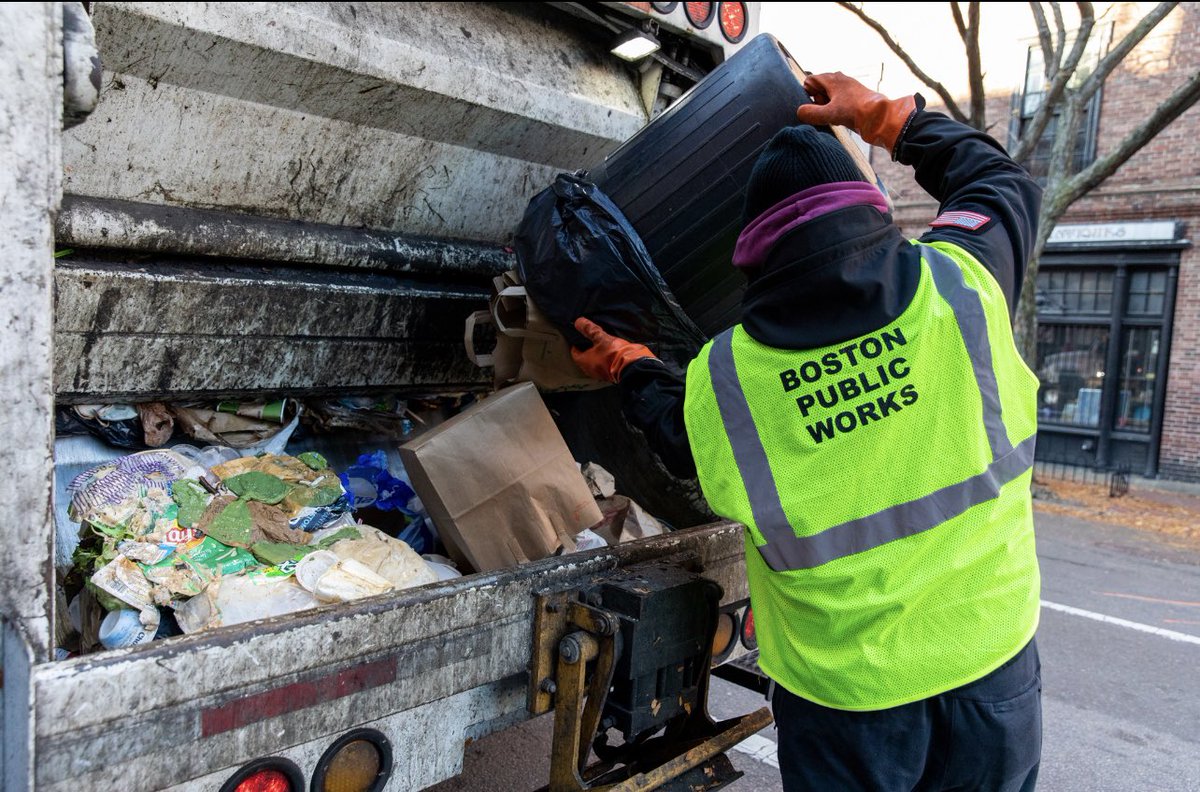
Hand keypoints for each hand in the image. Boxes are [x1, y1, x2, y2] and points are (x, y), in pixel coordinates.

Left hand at [570, 318, 655, 382]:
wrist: (633, 366)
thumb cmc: (615, 354)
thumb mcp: (602, 338)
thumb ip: (590, 329)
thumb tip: (578, 322)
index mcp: (584, 362)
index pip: (574, 353)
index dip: (576, 345)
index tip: (579, 338)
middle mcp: (591, 370)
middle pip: (584, 358)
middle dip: (587, 350)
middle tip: (590, 340)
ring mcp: (601, 373)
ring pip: (595, 362)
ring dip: (597, 355)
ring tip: (601, 345)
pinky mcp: (611, 373)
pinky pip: (604, 365)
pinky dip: (605, 359)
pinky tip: (611, 352)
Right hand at [795, 72, 916, 154]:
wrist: (879, 117)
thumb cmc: (855, 111)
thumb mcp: (829, 114)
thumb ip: (811, 113)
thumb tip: (800, 112)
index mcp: (833, 78)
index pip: (810, 80)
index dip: (808, 94)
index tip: (813, 105)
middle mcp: (840, 80)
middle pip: (819, 88)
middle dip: (817, 100)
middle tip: (824, 112)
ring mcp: (849, 88)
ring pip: (829, 95)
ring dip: (826, 106)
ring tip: (833, 116)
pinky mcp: (855, 98)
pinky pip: (838, 101)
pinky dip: (836, 109)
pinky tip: (840, 119)